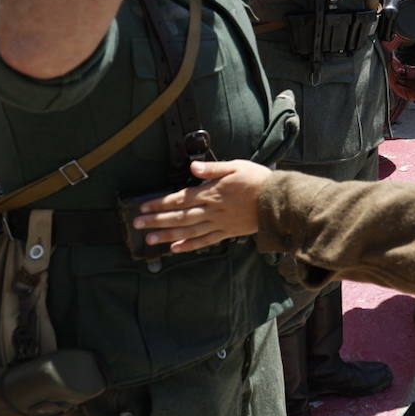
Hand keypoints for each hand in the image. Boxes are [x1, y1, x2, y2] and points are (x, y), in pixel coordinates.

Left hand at [134, 159, 272, 251]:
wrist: (277, 200)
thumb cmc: (257, 180)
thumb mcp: (236, 166)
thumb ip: (213, 169)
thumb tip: (193, 166)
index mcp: (211, 193)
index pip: (179, 198)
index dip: (159, 203)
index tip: (143, 208)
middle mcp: (211, 210)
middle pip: (178, 217)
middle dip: (156, 221)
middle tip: (137, 226)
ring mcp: (218, 223)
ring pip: (188, 231)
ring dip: (167, 235)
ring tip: (149, 240)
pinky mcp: (227, 232)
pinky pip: (205, 241)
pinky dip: (189, 246)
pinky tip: (176, 249)